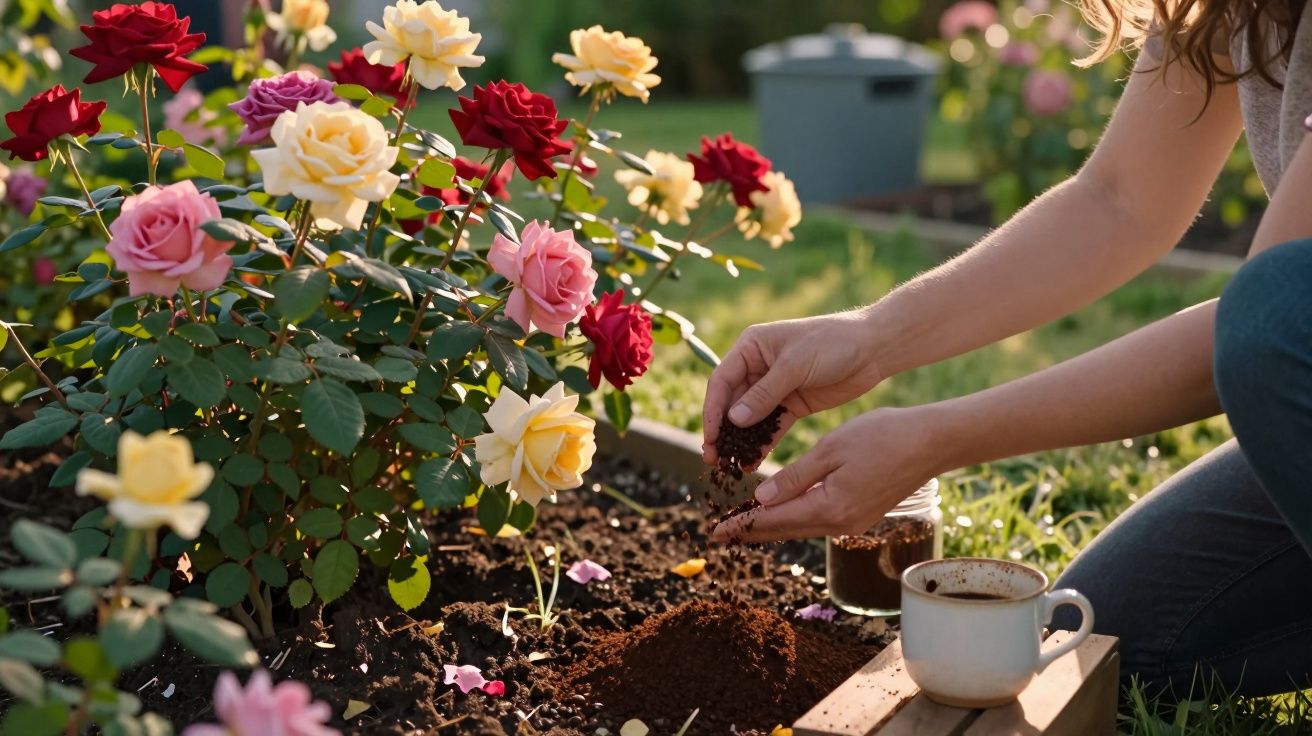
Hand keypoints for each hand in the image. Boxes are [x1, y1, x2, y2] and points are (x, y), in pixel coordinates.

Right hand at [702, 309, 884, 465]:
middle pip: (731, 403)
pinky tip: (754, 463)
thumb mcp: (796, 365)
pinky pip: (772, 426)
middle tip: (713, 459)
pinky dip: (763, 443)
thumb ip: (764, 394)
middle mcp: (757, 366)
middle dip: (722, 431)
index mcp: (751, 347)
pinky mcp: (792, 404)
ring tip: (731, 467)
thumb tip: (733, 420)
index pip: (722, 381)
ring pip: (750, 418)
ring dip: (740, 441)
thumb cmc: (832, 342)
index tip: (710, 437)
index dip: (713, 410)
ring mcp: (775, 387)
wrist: (873, 348)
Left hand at [711, 407, 942, 542]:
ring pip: (801, 527)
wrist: (931, 443)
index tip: (715, 531)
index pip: (774, 521)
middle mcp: (839, 524)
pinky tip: (782, 511)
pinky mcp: (861, 515)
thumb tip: (761, 499)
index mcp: (829, 507)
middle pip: (785, 531)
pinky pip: (818, 520)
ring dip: (772, 526)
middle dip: (752, 531)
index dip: (742, 525)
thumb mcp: (830, 449)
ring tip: (744, 523)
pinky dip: (794, 517)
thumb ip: (794, 477)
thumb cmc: (882, 437)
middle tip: (720, 533)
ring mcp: (852, 522)